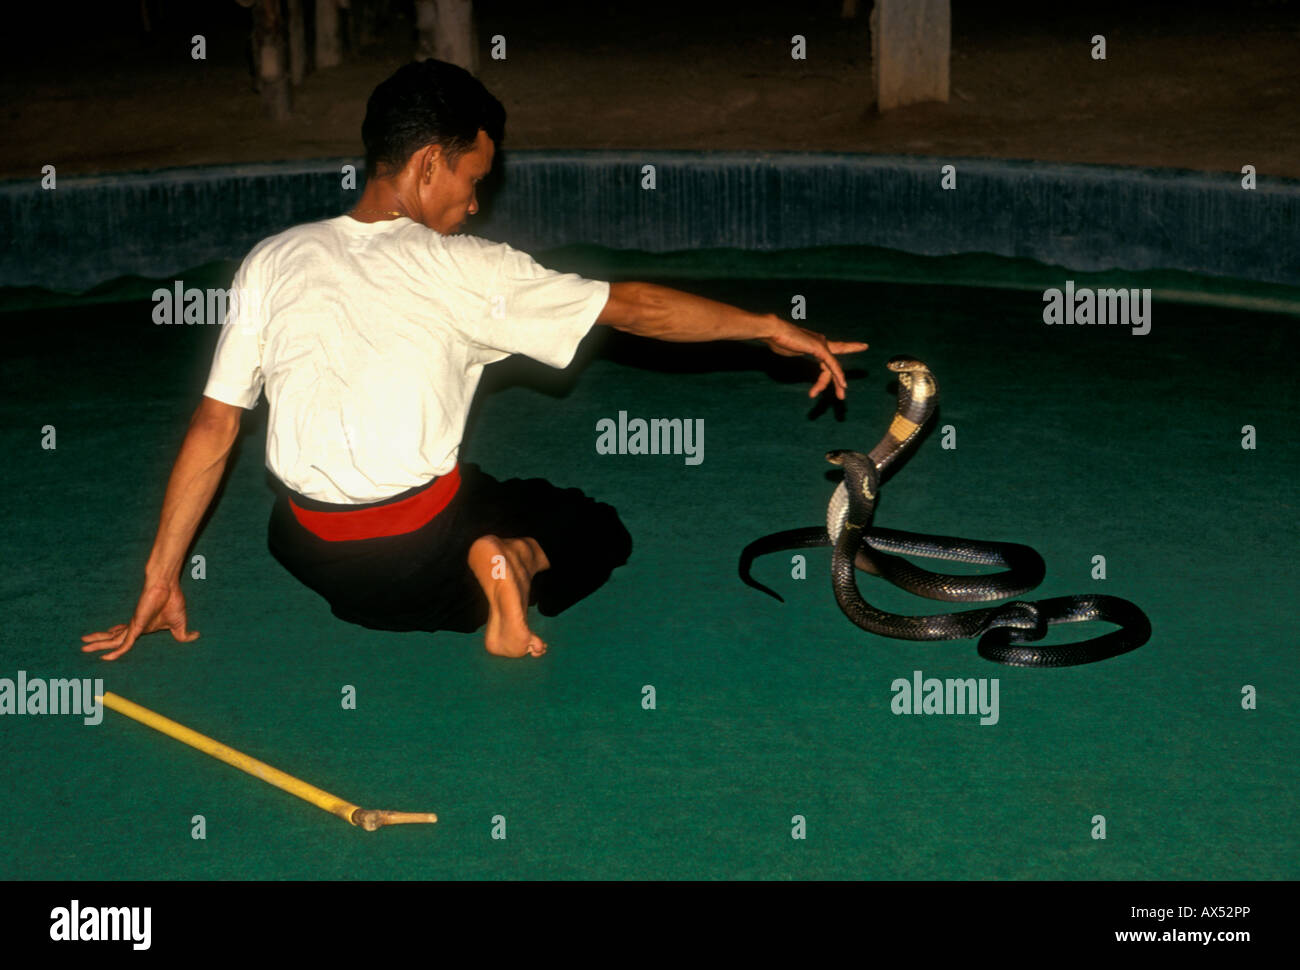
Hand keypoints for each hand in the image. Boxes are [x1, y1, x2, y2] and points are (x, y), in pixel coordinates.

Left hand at [81, 582, 199, 660]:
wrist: (167, 586)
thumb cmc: (173, 601)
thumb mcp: (180, 624)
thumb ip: (184, 634)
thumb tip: (196, 636)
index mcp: (143, 626)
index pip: (126, 635)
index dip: (115, 639)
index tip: (107, 642)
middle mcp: (134, 626)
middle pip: (113, 637)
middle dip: (99, 642)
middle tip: (84, 646)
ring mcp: (133, 626)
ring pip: (112, 640)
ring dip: (97, 644)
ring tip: (83, 647)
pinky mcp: (135, 627)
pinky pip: (124, 644)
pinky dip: (116, 652)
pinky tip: (105, 658)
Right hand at [761, 318, 868, 399]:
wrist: (774, 331)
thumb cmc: (778, 340)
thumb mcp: (791, 350)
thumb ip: (797, 352)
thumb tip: (794, 352)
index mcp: (816, 342)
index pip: (836, 348)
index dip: (850, 347)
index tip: (862, 346)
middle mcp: (822, 342)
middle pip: (834, 365)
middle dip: (839, 380)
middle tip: (841, 396)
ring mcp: (822, 344)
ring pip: (834, 367)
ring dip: (836, 383)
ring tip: (839, 397)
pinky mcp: (820, 348)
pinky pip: (832, 365)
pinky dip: (838, 375)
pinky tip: (843, 384)